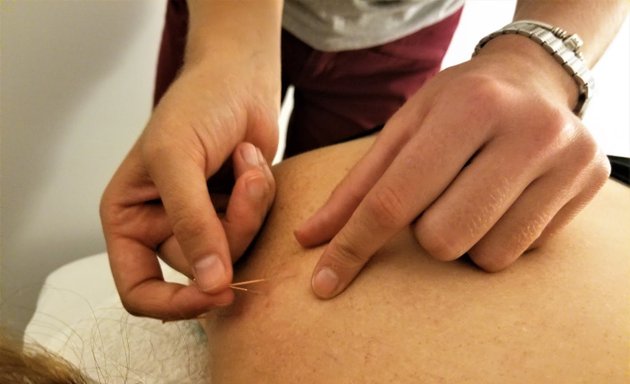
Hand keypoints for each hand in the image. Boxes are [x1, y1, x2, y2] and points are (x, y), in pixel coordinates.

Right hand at [100, 56, 278, 319]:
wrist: (238, 78)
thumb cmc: (195, 107)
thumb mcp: (177, 160)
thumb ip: (191, 223)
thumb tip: (210, 285)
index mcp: (129, 218)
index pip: (138, 290)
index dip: (174, 304)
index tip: (215, 292)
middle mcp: (162, 227)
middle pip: (201, 272)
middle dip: (231, 227)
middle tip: (244, 179)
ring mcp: (203, 223)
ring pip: (235, 252)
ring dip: (251, 206)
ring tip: (246, 159)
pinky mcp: (236, 213)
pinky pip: (258, 229)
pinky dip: (262, 196)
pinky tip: (251, 160)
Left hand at [296, 35, 610, 298]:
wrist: (533, 79)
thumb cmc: (457, 105)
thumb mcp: (402, 130)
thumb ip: (356, 188)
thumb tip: (309, 239)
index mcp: (469, 107)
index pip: (395, 200)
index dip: (353, 246)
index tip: (324, 283)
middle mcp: (527, 131)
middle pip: (442, 238)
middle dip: (426, 231)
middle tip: (440, 194)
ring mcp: (567, 158)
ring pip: (486, 255)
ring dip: (465, 236)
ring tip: (475, 192)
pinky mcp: (591, 183)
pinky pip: (521, 252)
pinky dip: (499, 236)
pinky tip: (506, 197)